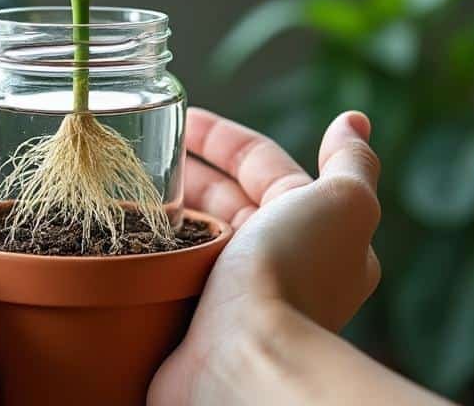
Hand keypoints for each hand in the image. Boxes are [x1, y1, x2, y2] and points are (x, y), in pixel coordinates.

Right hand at [149, 109, 385, 405]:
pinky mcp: (191, 315)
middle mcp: (273, 258)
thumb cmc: (294, 274)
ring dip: (161, 206)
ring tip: (124, 181)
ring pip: (191, 233)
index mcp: (309, 226)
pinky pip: (166, 269)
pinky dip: (146, 247)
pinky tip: (119, 228)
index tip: (181, 115)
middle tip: (143, 144)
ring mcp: (229, 290)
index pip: (262, 166)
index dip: (223, 138)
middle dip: (186, 167)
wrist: (247, 358)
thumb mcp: (343, 203)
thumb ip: (351, 162)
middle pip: (223, 196)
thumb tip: (354, 120)